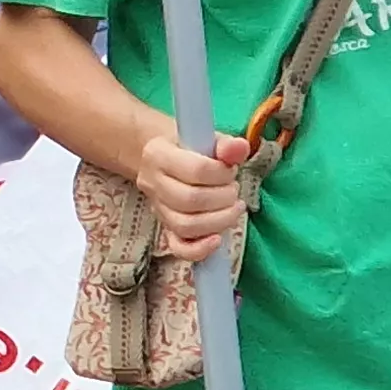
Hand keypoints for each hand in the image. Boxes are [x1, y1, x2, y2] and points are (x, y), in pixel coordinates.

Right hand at [137, 131, 257, 262]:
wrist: (167, 159)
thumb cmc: (191, 149)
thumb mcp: (208, 140)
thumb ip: (226, 145)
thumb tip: (239, 149)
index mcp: (157, 154)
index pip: (195, 170)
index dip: (222, 174)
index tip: (230, 170)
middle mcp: (151, 183)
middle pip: (189, 200)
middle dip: (223, 198)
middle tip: (233, 190)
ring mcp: (157, 209)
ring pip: (185, 225)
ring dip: (219, 220)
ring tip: (233, 208)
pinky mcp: (166, 229)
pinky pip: (179, 248)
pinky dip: (200, 249)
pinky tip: (217, 240)